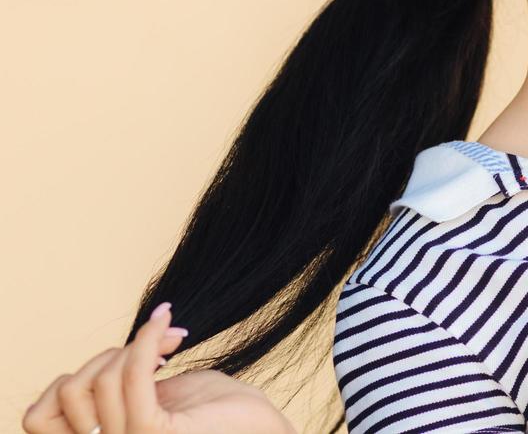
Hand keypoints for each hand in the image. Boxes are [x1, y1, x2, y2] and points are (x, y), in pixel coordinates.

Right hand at [22, 302, 293, 433]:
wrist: (265, 430)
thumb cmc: (219, 411)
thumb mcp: (155, 396)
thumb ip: (119, 385)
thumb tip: (100, 358)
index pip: (41, 414)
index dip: (78, 373)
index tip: (130, 354)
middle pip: (70, 390)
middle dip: (110, 354)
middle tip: (160, 343)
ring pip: (96, 382)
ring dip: (134, 347)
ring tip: (171, 341)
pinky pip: (131, 377)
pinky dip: (147, 341)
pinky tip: (169, 325)